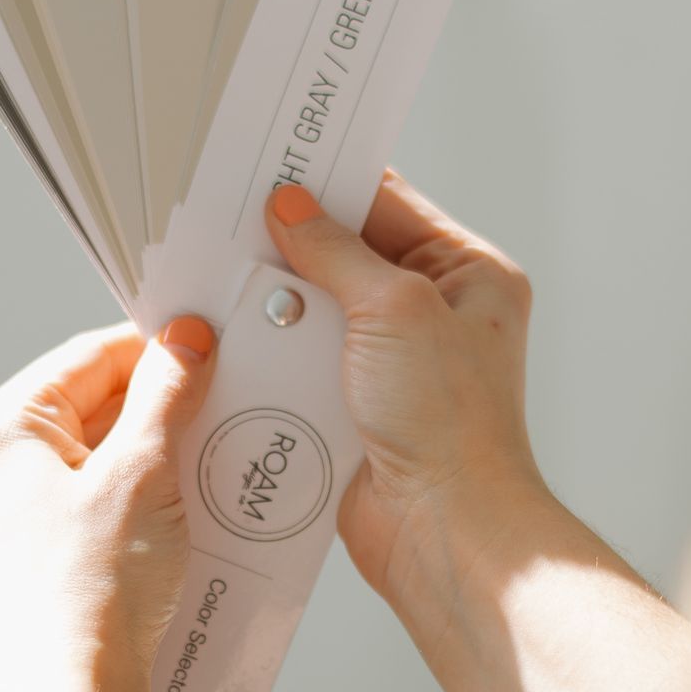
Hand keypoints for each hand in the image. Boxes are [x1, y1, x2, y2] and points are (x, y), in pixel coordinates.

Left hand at [0, 316, 218, 691]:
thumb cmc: (91, 592)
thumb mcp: (143, 474)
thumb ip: (166, 394)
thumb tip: (184, 340)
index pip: (86, 358)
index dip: (155, 349)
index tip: (211, 346)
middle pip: (86, 407)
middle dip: (158, 409)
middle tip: (221, 407)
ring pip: (91, 457)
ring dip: (153, 456)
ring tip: (208, 463)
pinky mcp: (22, 559)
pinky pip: (86, 503)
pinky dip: (134, 499)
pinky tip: (181, 511)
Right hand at [265, 171, 548, 616]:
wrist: (442, 529)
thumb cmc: (449, 422)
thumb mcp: (394, 309)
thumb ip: (337, 253)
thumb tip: (290, 208)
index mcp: (468, 275)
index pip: (390, 204)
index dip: (331, 182)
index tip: (274, 161)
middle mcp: (435, 313)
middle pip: (349, 253)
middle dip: (294, 240)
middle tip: (232, 214)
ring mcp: (394, 362)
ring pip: (320, 308)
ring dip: (277, 297)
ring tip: (222, 267)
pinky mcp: (356, 406)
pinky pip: (304, 360)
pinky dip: (272, 348)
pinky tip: (232, 330)